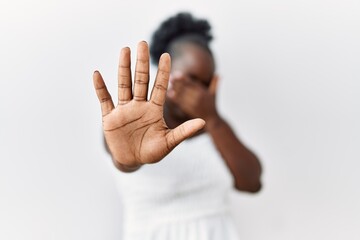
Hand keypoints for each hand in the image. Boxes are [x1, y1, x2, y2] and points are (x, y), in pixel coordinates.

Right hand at [93, 41, 204, 169]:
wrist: (132, 161)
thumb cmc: (151, 152)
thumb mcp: (168, 142)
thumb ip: (183, 132)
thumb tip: (203, 122)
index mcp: (154, 110)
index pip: (159, 87)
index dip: (163, 72)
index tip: (167, 55)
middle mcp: (139, 105)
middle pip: (141, 80)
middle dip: (142, 62)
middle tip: (142, 43)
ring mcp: (124, 110)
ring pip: (124, 85)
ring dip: (123, 68)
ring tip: (124, 50)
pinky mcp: (110, 117)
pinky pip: (104, 100)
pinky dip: (100, 88)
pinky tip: (97, 74)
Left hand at [167, 72, 220, 127]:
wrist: (212, 122)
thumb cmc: (212, 107)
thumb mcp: (214, 95)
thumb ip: (215, 84)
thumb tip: (219, 75)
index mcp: (204, 93)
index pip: (192, 84)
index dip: (184, 79)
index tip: (176, 73)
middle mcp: (199, 98)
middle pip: (186, 89)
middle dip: (177, 82)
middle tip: (169, 77)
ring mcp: (194, 104)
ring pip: (183, 95)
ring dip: (175, 89)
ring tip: (168, 84)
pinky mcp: (190, 110)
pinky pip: (181, 103)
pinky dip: (175, 98)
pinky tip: (169, 94)